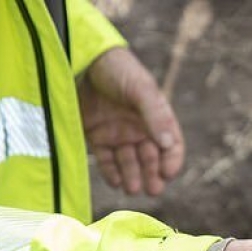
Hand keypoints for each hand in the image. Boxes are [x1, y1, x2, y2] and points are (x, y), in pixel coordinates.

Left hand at [79, 48, 184, 195]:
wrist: (79, 59)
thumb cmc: (116, 70)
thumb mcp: (140, 89)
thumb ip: (155, 116)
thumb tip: (168, 144)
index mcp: (155, 117)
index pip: (171, 145)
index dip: (172, 161)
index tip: (168, 174)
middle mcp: (138, 128)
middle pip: (150, 158)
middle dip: (153, 175)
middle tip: (153, 190)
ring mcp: (117, 134)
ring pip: (129, 163)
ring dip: (133, 177)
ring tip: (133, 189)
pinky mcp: (96, 136)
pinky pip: (107, 160)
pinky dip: (112, 173)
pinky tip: (117, 182)